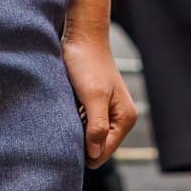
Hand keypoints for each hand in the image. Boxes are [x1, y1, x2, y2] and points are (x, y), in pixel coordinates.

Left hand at [61, 24, 136, 166]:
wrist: (82, 36)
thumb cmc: (87, 63)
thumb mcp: (93, 96)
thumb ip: (97, 126)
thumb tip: (95, 154)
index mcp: (125, 118)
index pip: (104, 152)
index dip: (85, 151)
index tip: (67, 139)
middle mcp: (119, 117)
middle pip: (97, 147)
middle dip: (81, 141)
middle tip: (66, 123)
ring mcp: (107, 111)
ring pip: (88, 137)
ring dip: (76, 130)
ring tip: (66, 113)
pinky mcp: (94, 105)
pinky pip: (83, 124)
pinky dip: (74, 121)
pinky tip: (67, 108)